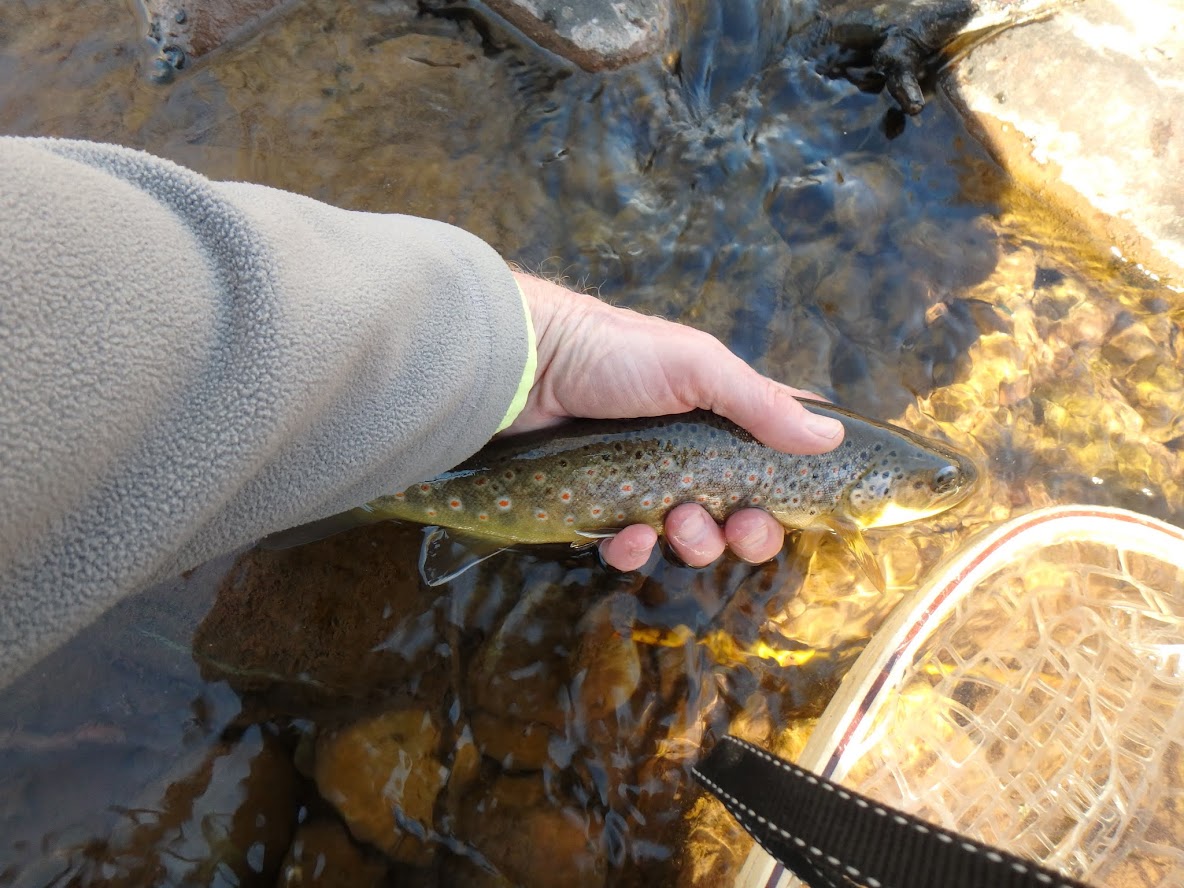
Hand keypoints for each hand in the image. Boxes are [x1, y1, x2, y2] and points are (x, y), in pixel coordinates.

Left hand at [504, 272, 844, 570]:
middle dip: (748, 529)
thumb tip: (832, 437)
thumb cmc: (614, 354)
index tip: (800, 507)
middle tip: (738, 525)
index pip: (774, 452)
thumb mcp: (696, 367)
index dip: (792, 483)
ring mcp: (645, 481)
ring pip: (690, 536)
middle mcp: (689, 450)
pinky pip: (631, 547)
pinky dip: (634, 549)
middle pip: (741, 510)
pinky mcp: (601, 506)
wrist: (523, 366)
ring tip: (675, 520)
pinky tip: (628, 535)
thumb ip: (761, 404)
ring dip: (694, 540)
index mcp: (720, 414)